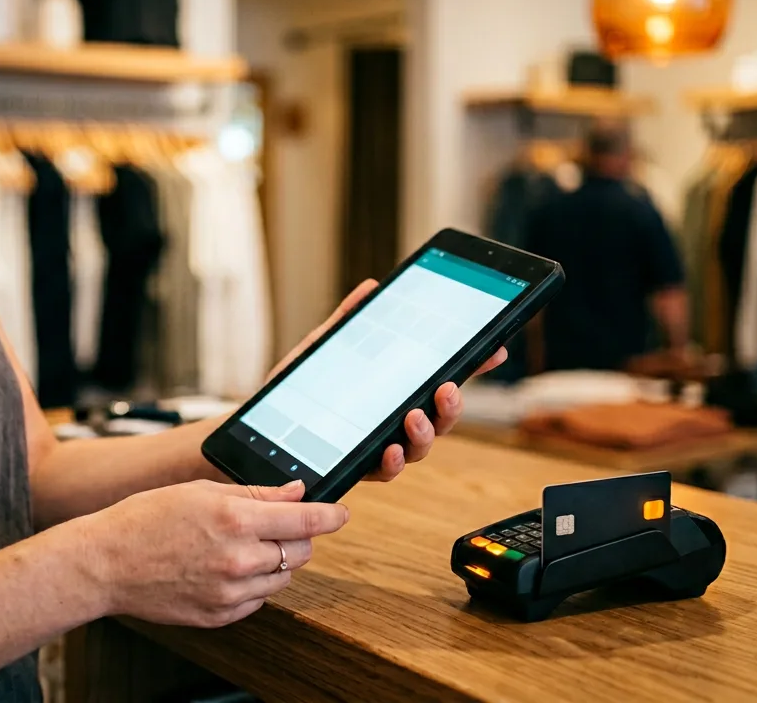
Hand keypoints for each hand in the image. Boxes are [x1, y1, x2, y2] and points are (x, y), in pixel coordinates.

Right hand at [89, 479, 347, 627]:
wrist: (106, 564)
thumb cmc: (146, 519)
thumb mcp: (202, 492)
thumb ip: (256, 494)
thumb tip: (297, 492)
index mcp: (236, 521)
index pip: (304, 520)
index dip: (330, 515)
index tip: (340, 513)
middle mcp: (238, 560)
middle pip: (300, 551)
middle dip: (298, 535)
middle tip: (279, 523)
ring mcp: (230, 593)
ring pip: (283, 578)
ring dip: (277, 561)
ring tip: (245, 545)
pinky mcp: (220, 615)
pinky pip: (258, 600)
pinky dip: (255, 584)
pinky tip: (228, 567)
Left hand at [270, 280, 508, 482]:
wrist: (261, 427)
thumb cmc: (297, 389)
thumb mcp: (322, 348)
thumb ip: (348, 321)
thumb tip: (370, 287)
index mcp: (396, 390)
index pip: (441, 378)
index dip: (472, 367)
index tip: (495, 350)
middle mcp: (395, 420)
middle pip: (440, 417)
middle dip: (453, 405)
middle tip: (449, 388)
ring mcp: (380, 445)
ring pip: (419, 446)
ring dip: (426, 433)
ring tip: (416, 417)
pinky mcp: (358, 466)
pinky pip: (385, 469)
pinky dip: (393, 460)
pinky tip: (391, 447)